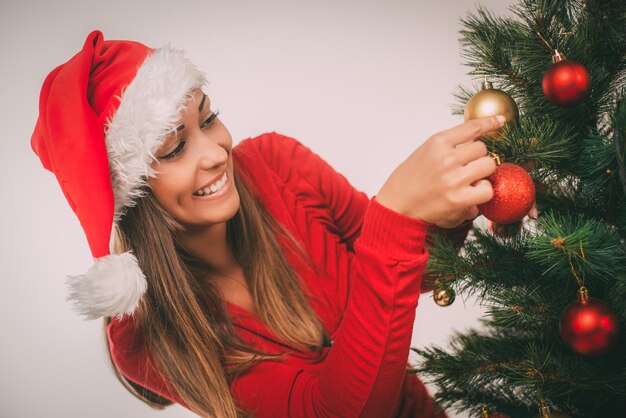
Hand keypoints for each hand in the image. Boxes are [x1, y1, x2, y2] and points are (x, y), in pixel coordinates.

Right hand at [375, 115, 504, 223]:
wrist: (395, 206)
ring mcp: (453, 179)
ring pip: (488, 166)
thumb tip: (476, 139)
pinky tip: (470, 193)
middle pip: (482, 149)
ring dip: (482, 173)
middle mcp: (446, 158)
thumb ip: (448, 145)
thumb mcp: (424, 152)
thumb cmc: (408, 180)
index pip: (472, 127)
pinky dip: (482, 192)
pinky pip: (487, 190)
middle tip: (465, 167)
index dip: (489, 123)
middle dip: (477, 157)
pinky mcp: (458, 199)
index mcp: (437, 142)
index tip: (500, 121)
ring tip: (468, 180)